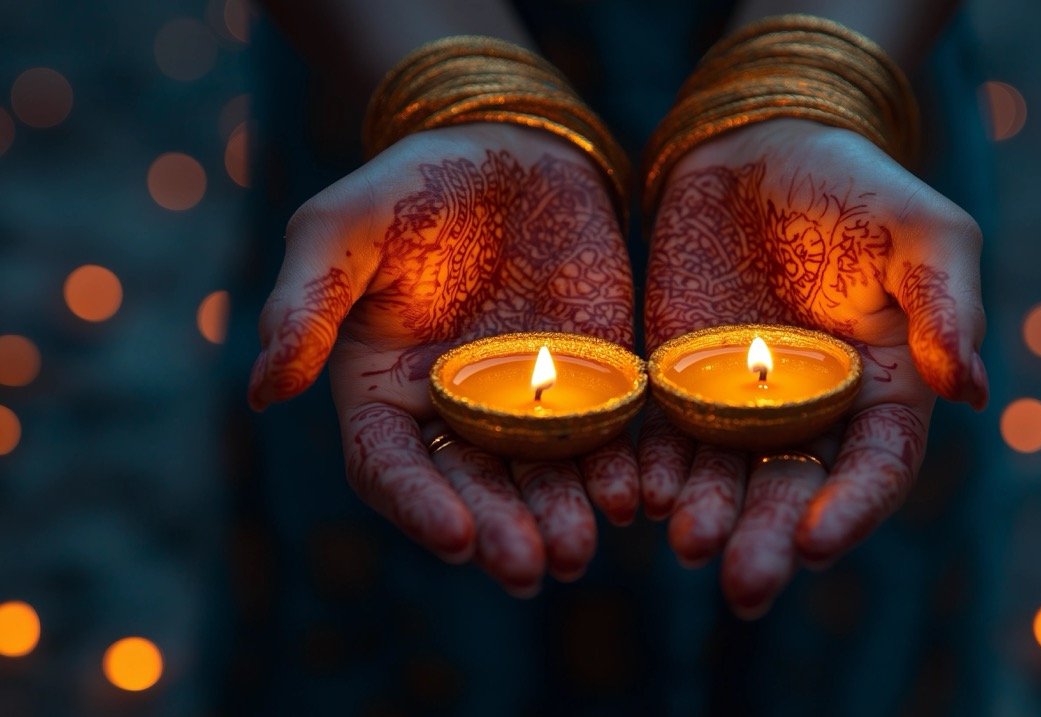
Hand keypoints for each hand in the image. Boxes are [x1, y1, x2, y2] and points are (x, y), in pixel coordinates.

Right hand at [249, 124, 637, 595]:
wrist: (506, 148)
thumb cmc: (409, 186)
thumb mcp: (341, 228)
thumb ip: (306, 304)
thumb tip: (263, 390)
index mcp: (383, 392)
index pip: (391, 466)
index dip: (419, 504)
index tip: (455, 537)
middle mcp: (453, 412)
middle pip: (472, 487)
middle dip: (499, 529)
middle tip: (528, 569)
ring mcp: (528, 400)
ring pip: (542, 475)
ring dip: (560, 515)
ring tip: (578, 547)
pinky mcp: (592, 376)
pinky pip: (607, 432)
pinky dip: (618, 466)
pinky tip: (633, 492)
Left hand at [640, 119, 988, 617]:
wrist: (761, 148)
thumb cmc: (858, 188)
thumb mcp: (924, 232)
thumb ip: (948, 307)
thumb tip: (974, 393)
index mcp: (884, 391)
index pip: (876, 465)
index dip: (852, 507)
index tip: (818, 543)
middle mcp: (812, 414)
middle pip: (794, 490)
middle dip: (770, 538)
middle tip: (743, 586)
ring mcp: (739, 403)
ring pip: (723, 476)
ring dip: (707, 514)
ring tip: (686, 542)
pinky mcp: (675, 381)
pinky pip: (661, 435)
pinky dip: (650, 468)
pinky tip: (636, 493)